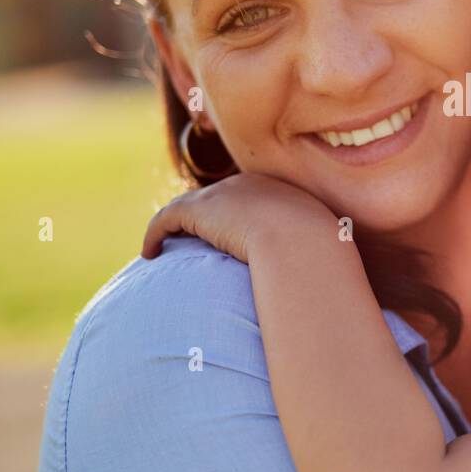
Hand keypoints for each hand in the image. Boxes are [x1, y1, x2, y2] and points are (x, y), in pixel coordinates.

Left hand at [141, 174, 336, 263]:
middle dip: (200, 216)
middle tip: (188, 239)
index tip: (222, 236)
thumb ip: (313, 261)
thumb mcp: (320, 254)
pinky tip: (150, 253)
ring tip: (161, 245)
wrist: (300, 241)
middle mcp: (248, 185)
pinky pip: (167, 218)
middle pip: (214, 198)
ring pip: (187, 206)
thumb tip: (320, 286)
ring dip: (173, 225)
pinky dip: (155, 233)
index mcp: (278, 191)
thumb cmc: (317, 255)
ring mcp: (222, 193)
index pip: (246, 198)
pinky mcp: (199, 208)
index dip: (230, 216)